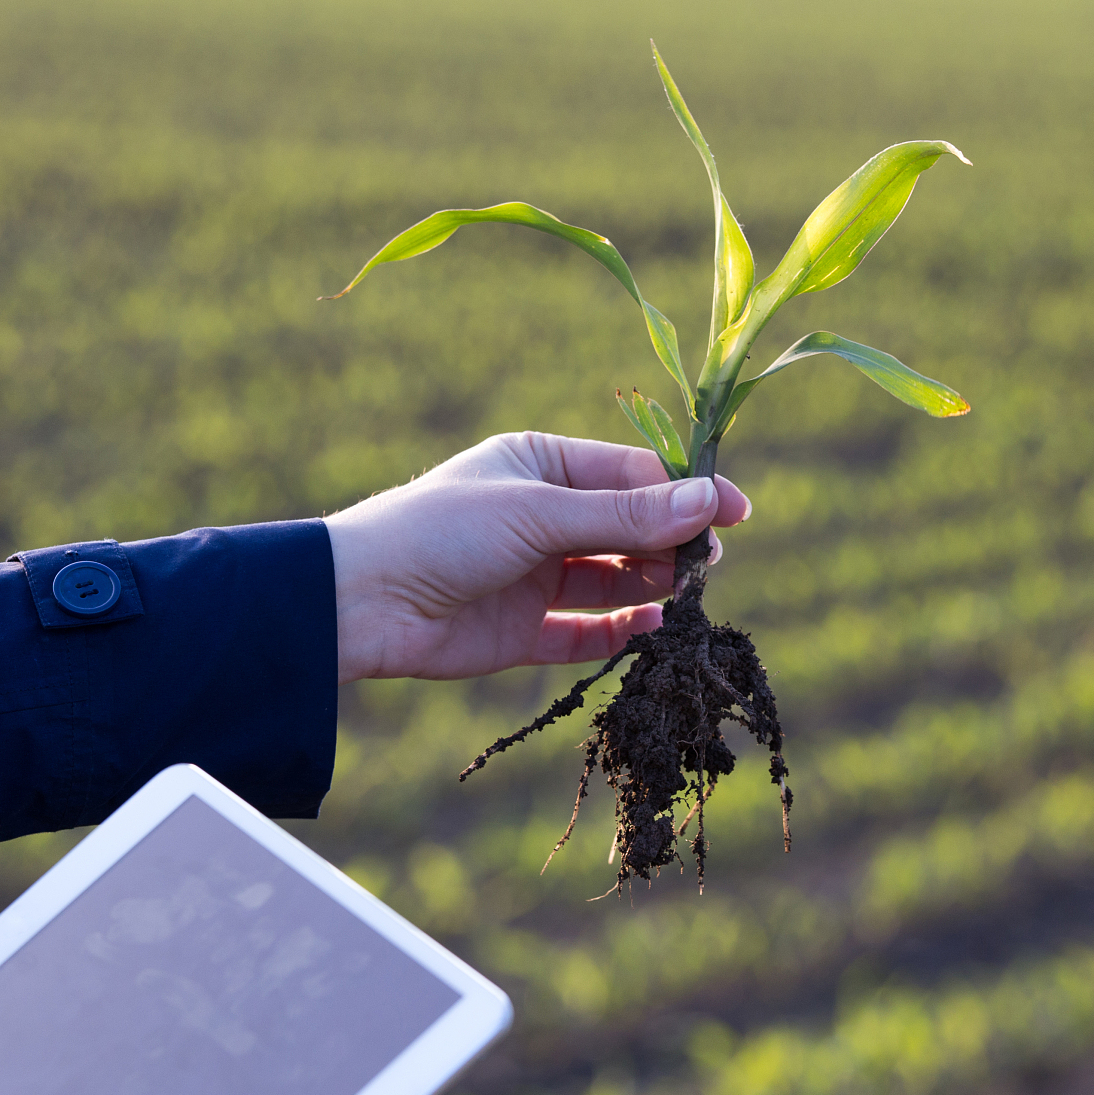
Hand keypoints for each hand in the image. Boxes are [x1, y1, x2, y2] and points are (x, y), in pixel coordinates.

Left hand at [325, 431, 749, 681]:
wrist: (360, 604)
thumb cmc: (440, 532)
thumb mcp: (539, 513)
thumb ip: (626, 516)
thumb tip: (709, 502)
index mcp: (541, 464)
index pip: (633, 473)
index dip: (685, 492)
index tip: (734, 515)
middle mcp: (542, 516)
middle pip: (632, 528)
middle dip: (673, 543)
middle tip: (710, 565)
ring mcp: (535, 574)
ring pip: (616, 579)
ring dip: (654, 586)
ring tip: (689, 596)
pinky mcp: (525, 630)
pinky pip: (589, 629)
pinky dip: (623, 630)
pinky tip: (652, 627)